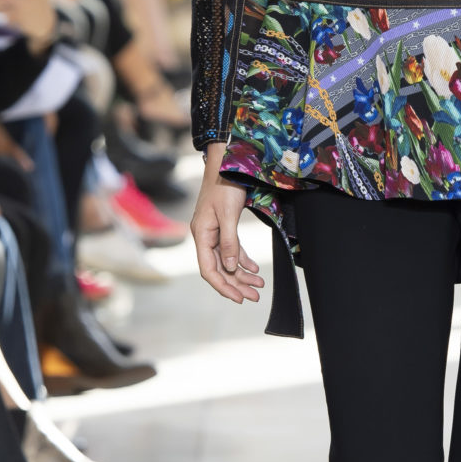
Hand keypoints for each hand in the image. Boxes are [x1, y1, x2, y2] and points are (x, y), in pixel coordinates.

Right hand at [190, 156, 262, 304]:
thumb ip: (229, 241)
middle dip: (236, 284)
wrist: (226, 162)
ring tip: (259, 286)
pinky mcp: (223, 227)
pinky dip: (243, 260)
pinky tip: (254, 270)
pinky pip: (232, 250)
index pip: (209, 270)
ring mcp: (214, 232)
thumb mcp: (228, 214)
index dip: (223, 286)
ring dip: (242, 274)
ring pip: (227, 261)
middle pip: (219, 269)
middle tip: (255, 297)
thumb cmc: (226, 185)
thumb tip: (230, 267)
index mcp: (201, 235)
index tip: (239, 298)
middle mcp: (205, 237)